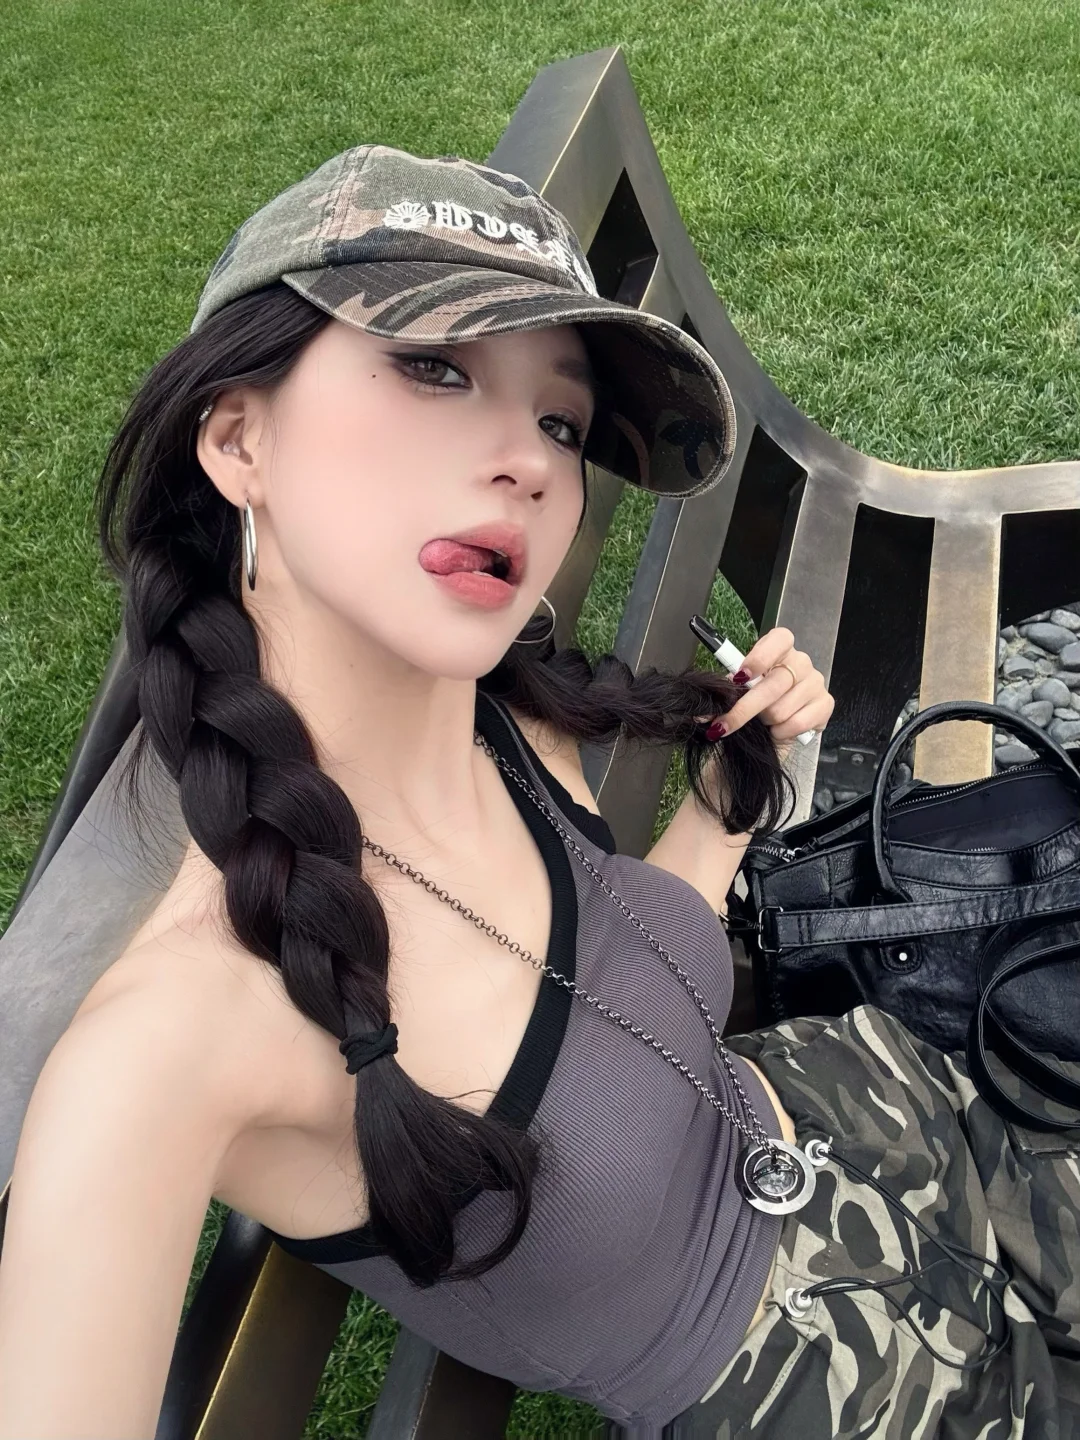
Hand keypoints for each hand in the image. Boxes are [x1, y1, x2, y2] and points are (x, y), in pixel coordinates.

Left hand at [714, 627, 834, 757]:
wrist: (782, 721)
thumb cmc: (759, 698)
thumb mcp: (742, 688)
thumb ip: (729, 690)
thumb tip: (706, 709)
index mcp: (780, 647)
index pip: (779, 640)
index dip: (759, 658)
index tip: (739, 677)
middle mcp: (801, 661)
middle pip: (773, 685)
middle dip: (744, 709)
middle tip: (724, 725)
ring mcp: (815, 682)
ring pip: (780, 710)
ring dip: (765, 722)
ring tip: (763, 721)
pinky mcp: (825, 704)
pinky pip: (796, 724)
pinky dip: (780, 732)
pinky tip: (777, 729)